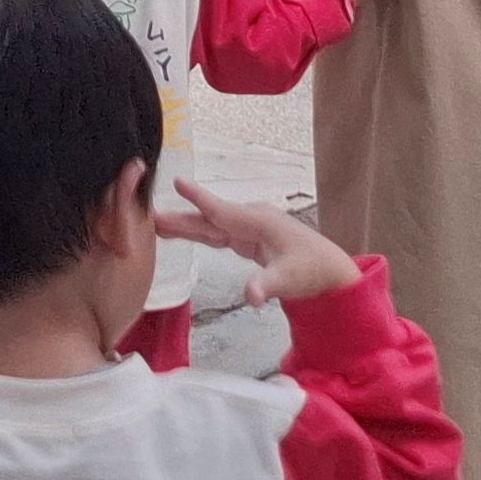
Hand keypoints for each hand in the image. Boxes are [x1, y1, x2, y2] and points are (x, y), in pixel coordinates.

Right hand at [154, 179, 363, 308]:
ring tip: (156, 224)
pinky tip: (183, 233)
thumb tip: (250, 296)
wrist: (330, 271)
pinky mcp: (248, 240)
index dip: (200, 199)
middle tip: (150, 216)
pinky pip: (218, 234)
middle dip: (181, 218)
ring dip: (186, 225)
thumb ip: (267, 285)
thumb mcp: (290, 279)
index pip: (222, 211)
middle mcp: (251, 220)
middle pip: (210, 219)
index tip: (177, 182)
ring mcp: (249, 229)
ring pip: (211, 226)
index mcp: (258, 223)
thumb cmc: (312, 271)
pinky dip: (199, 233)